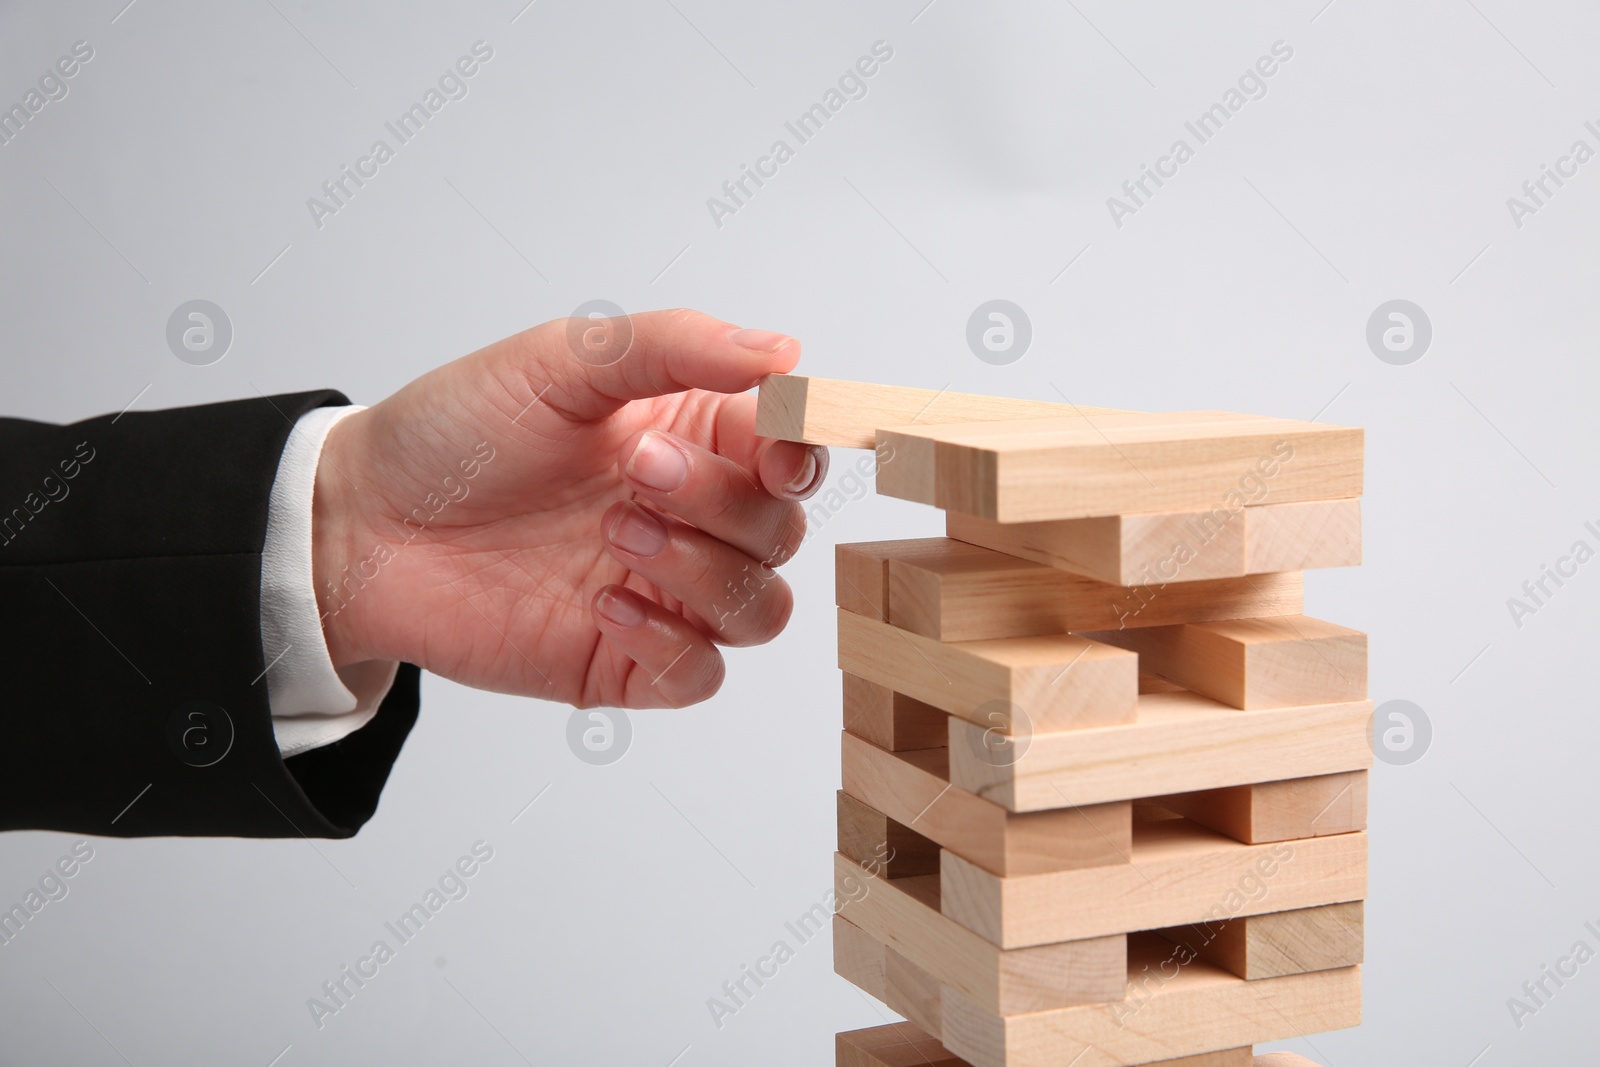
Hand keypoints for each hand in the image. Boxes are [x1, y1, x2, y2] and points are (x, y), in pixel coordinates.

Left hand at [310, 309, 826, 707]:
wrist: (362, 523)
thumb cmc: (456, 431)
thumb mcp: (561, 360)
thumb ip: (674, 346)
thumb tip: (781, 350)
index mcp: (691, 435)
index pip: (792, 451)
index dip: (800, 449)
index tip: (770, 441)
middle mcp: (689, 516)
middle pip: (781, 531)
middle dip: (721, 500)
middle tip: (634, 470)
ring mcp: (663, 592)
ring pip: (760, 608)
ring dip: (703, 572)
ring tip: (614, 536)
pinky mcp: (625, 660)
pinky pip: (700, 674)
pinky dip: (671, 642)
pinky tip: (603, 602)